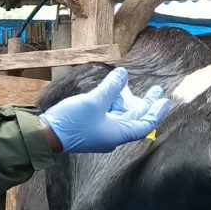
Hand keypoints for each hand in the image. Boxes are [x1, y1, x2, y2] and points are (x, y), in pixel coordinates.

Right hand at [39, 67, 170, 153]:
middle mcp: (111, 135)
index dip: (156, 112)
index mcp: (118, 134)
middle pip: (133, 119)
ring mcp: (100, 132)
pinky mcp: (89, 129)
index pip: (145, 124)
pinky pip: (107, 116)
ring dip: (125, 101)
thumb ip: (111, 87)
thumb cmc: (71, 122)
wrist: (45, 135)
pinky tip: (110, 93)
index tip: (165, 100)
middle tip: (155, 90)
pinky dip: (112, 104)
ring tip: (127, 86)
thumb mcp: (94, 101)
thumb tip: (124, 73)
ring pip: (119, 116)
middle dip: (144, 103)